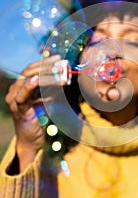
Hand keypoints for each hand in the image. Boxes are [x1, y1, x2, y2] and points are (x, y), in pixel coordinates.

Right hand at [5, 55, 60, 171]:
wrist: (32, 139)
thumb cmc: (40, 118)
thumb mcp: (48, 99)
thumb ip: (52, 88)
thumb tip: (63, 75)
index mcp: (21, 86)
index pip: (31, 69)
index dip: (44, 62)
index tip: (58, 58)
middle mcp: (15, 90)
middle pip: (28, 72)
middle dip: (45, 66)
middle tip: (60, 63)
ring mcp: (14, 99)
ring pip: (27, 81)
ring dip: (44, 75)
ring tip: (59, 71)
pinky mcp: (18, 109)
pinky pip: (23, 95)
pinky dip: (29, 86)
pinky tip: (36, 80)